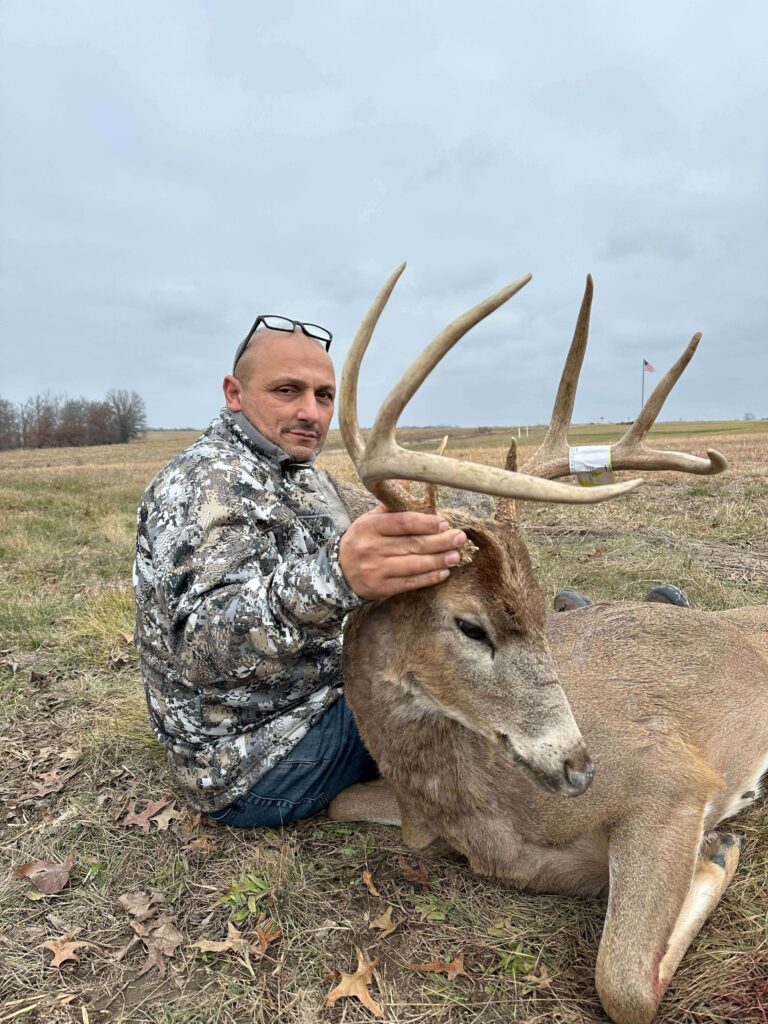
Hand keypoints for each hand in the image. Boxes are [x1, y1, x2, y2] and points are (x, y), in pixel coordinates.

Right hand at [339, 506, 466, 599]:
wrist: (338, 572)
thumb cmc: (361, 541)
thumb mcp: (369, 519)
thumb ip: (390, 504)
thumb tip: (407, 481)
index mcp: (370, 526)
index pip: (402, 522)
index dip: (426, 523)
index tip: (444, 523)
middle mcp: (372, 547)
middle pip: (412, 544)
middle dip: (440, 541)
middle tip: (459, 538)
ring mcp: (376, 569)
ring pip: (413, 564)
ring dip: (438, 560)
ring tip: (455, 556)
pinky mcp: (381, 587)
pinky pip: (409, 583)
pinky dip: (428, 578)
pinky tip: (443, 572)